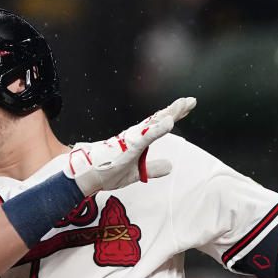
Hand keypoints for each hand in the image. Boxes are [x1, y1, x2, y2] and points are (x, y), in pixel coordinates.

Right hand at [63, 97, 195, 195]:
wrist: (87, 176)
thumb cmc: (106, 171)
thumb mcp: (136, 172)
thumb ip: (153, 168)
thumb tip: (170, 166)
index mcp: (138, 139)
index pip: (158, 124)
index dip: (173, 114)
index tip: (187, 106)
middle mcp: (135, 135)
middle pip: (159, 119)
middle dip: (175, 109)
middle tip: (191, 101)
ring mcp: (132, 139)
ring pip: (153, 123)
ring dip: (168, 114)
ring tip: (182, 105)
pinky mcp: (129, 146)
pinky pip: (146, 136)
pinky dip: (158, 129)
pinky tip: (169, 122)